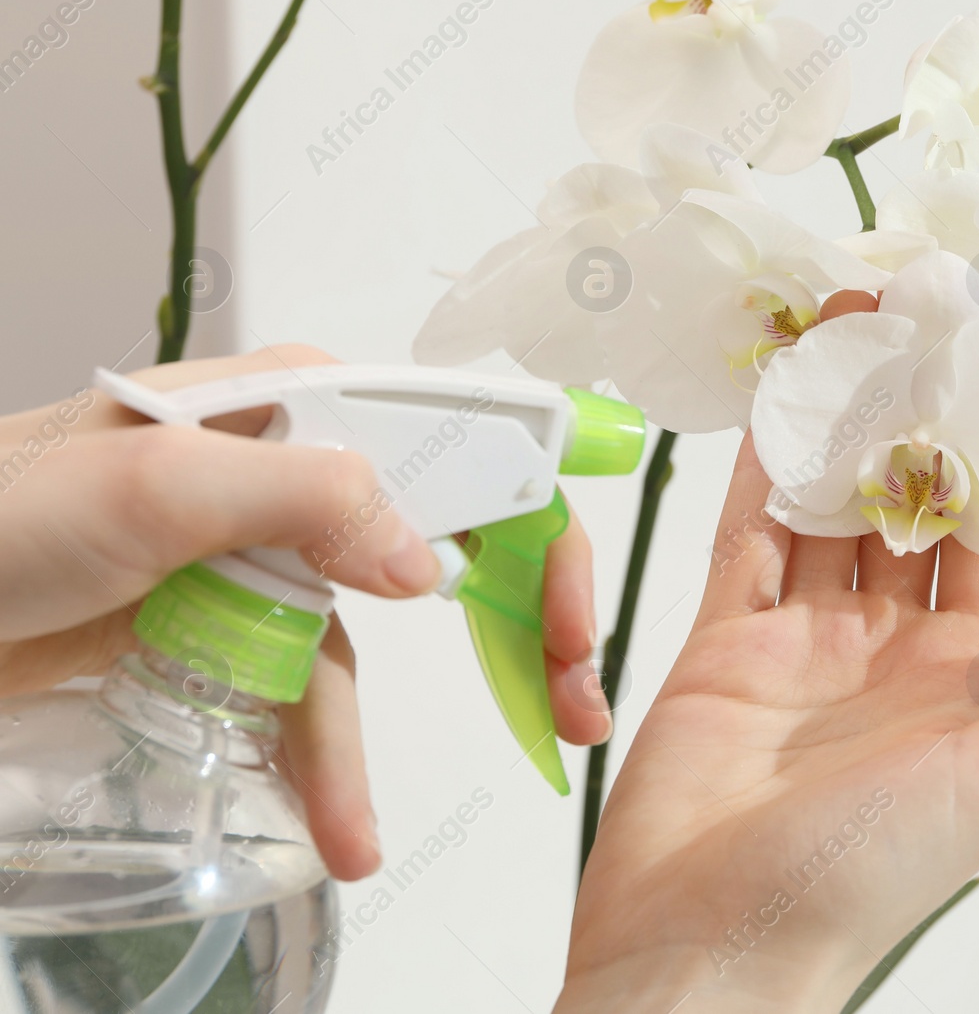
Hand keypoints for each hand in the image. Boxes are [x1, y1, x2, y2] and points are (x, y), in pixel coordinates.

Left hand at [0, 344, 609, 880]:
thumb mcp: (157, 483)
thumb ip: (312, 496)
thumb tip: (436, 563)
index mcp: (302, 400)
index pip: (467, 445)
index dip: (538, 527)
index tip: (570, 619)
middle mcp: (296, 469)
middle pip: (445, 541)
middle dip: (513, 626)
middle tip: (566, 700)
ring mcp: (258, 553)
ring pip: (361, 644)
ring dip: (366, 740)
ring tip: (364, 829)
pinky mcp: (219, 625)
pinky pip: (294, 694)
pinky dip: (316, 759)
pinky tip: (330, 819)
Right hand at [559, 302, 978, 1011]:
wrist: (707, 942)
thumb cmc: (861, 880)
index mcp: (967, 678)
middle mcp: (890, 650)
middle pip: (907, 510)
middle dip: (912, 422)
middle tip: (917, 324)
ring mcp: (805, 642)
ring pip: (830, 510)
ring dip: (840, 429)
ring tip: (852, 334)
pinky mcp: (726, 642)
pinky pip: (750, 537)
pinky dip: (762, 471)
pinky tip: (778, 402)